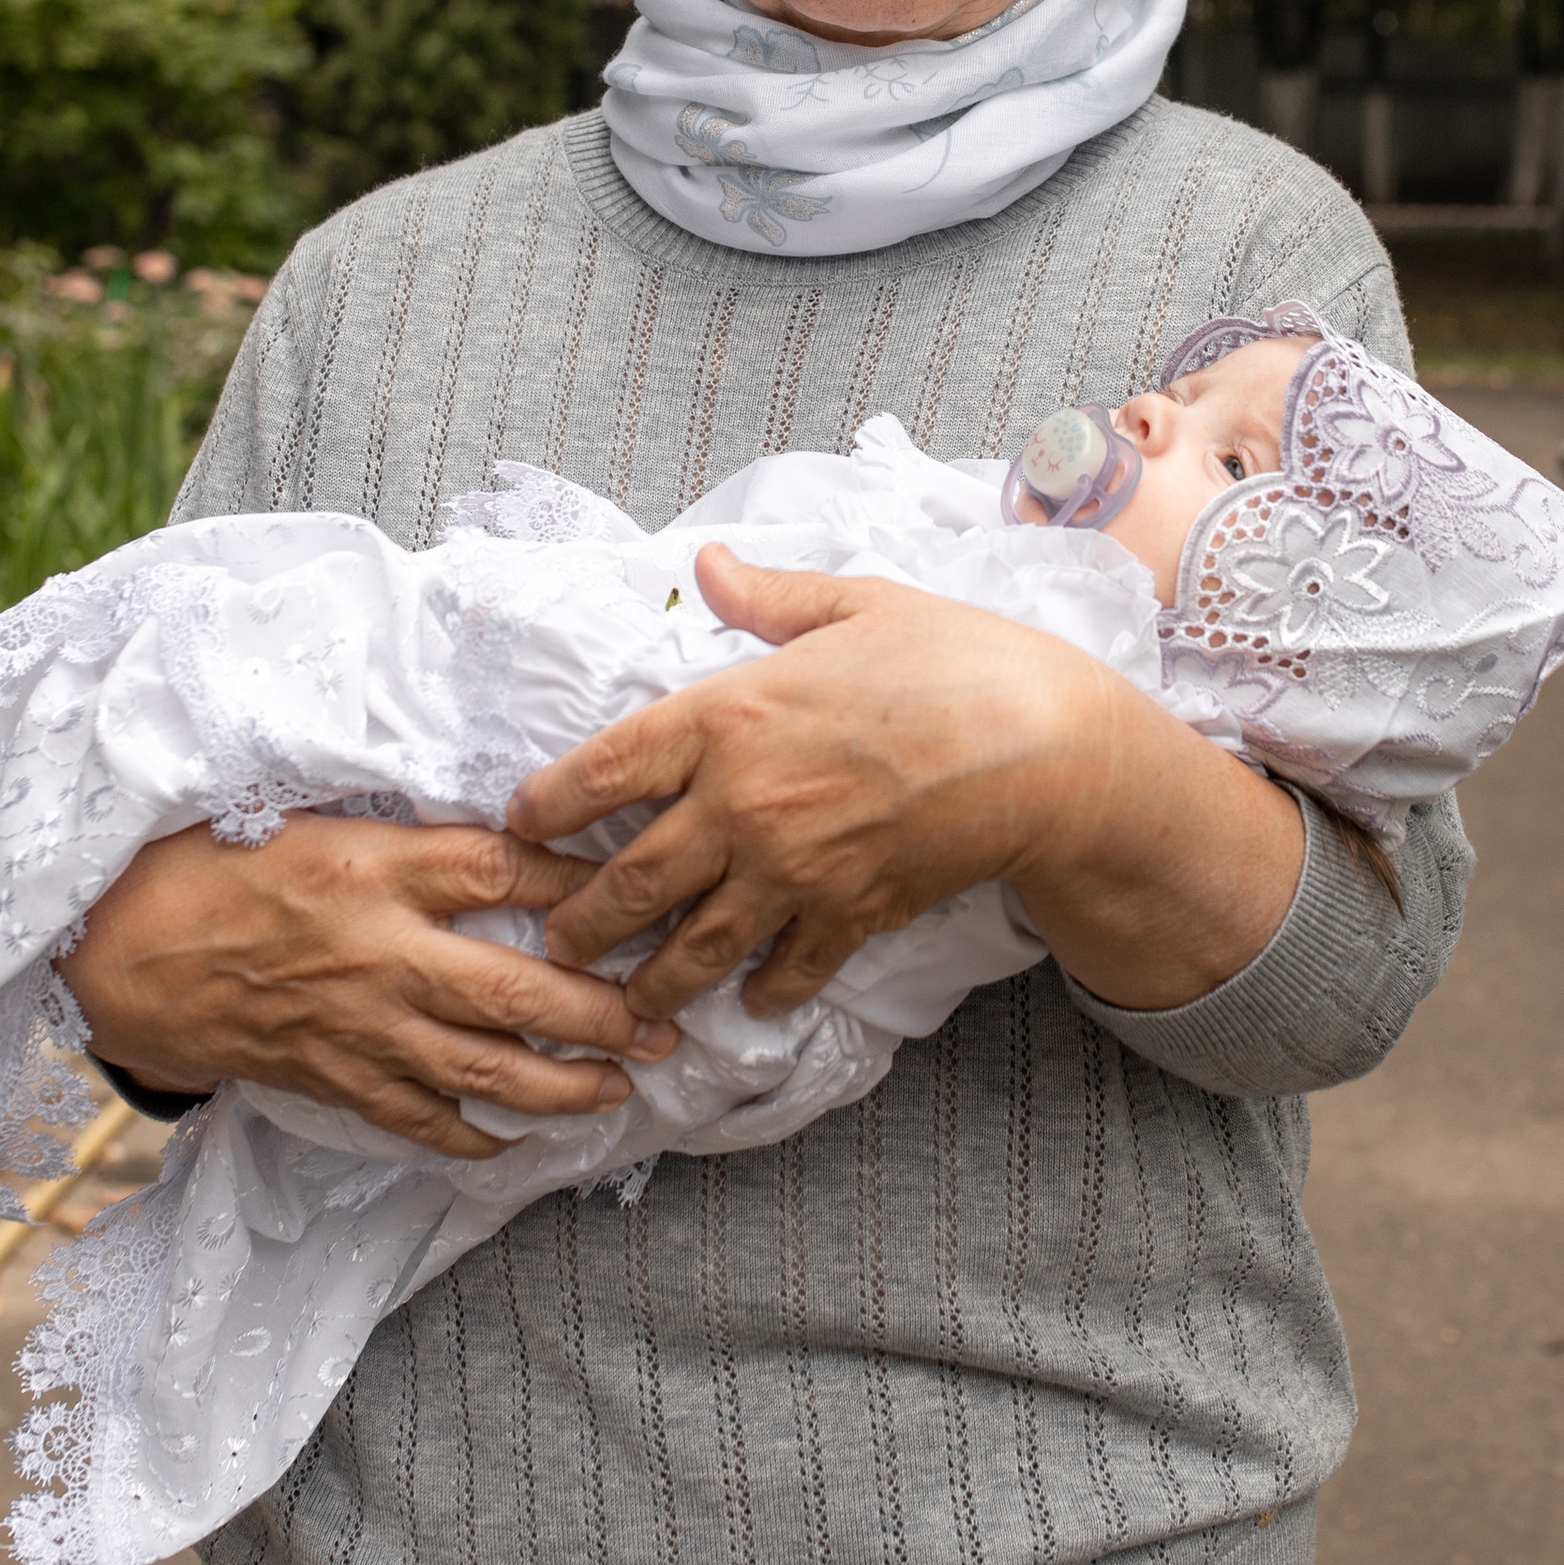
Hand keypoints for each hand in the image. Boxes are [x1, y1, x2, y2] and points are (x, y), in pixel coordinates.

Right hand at [60, 813, 679, 1162]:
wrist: (116, 946)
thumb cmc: (211, 862)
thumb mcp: (310, 814)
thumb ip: (404, 831)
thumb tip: (501, 827)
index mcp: (374, 867)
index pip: (502, 871)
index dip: (578, 882)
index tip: (638, 886)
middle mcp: (378, 952)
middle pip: (516, 991)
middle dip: (602, 1013)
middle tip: (665, 1022)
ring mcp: (357, 1025)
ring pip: (482, 1070)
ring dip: (561, 1086)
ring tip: (619, 1089)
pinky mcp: (330, 1076)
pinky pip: (416, 1118)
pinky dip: (471, 1135)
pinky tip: (516, 1141)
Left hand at [518, 544, 1303, 1022]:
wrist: (1044, 745)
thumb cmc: (954, 660)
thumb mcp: (856, 604)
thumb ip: (767, 596)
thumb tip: (708, 563)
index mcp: (727, 714)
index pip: (602, 769)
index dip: (546, 803)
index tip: (519, 823)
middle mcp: (741, 802)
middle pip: (628, 880)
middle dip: (581, 919)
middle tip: (556, 941)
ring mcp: (792, 869)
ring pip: (691, 945)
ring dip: (650, 981)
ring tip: (625, 1001)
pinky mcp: (848, 914)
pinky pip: (786, 970)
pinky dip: (763, 992)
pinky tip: (748, 1000)